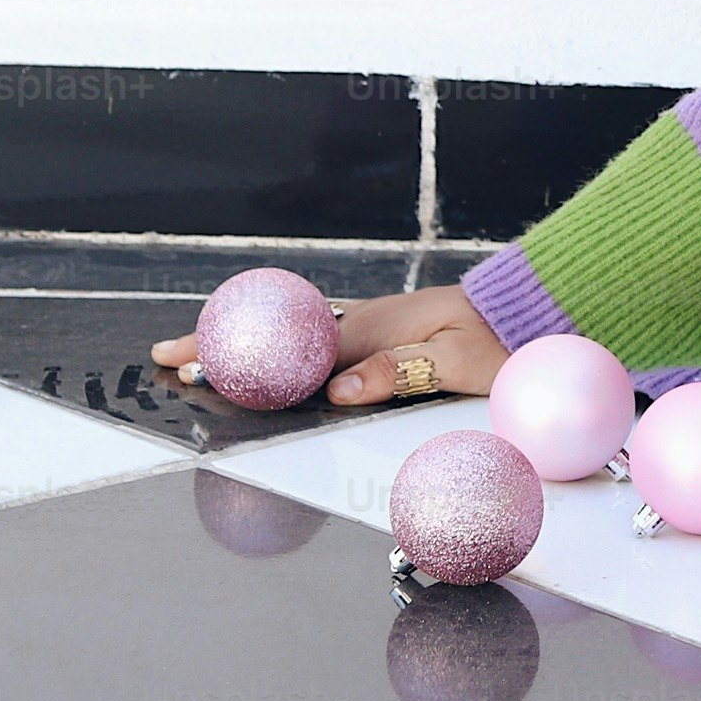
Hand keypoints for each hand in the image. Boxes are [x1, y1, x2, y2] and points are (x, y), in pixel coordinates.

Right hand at [150, 283, 512, 410]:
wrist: (536, 309)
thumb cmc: (504, 339)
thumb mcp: (459, 361)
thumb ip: (397, 372)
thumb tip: (335, 391)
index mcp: (373, 332)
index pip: (290, 351)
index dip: (237, 359)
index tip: (189, 365)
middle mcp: (366, 325)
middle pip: (279, 338)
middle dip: (221, 345)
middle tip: (164, 357)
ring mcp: (374, 327)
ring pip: (294, 337)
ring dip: (246, 346)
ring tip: (198, 356)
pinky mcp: (387, 334)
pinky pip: (319, 340)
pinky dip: (281, 347)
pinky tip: (267, 358)